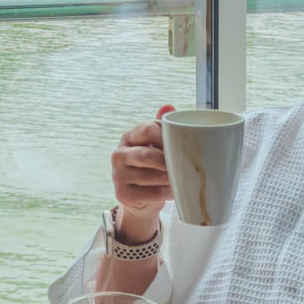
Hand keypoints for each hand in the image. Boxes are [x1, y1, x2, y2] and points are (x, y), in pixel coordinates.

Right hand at [111, 105, 175, 235]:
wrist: (140, 197)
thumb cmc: (152, 166)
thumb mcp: (156, 144)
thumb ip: (162, 126)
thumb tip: (168, 106)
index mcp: (129, 137)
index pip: (148, 129)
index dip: (166, 137)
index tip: (181, 145)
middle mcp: (119, 154)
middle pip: (147, 155)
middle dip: (168, 162)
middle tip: (185, 166)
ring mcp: (118, 175)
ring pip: (150, 176)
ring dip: (170, 178)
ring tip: (183, 179)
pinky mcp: (122, 194)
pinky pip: (150, 193)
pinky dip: (166, 193)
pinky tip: (174, 191)